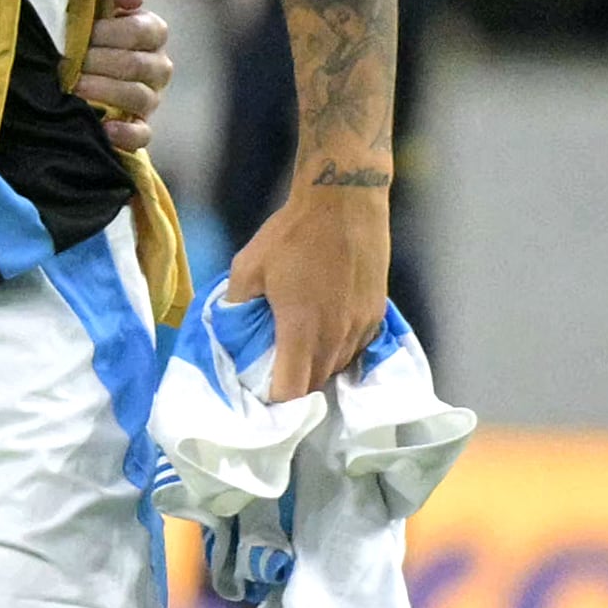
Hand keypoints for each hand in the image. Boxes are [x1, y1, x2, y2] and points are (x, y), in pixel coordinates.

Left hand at [78, 0, 171, 151]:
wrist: (71, 59)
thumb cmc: (87, 19)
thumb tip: (133, 0)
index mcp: (151, 31)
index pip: (142, 31)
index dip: (111, 32)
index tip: (83, 33)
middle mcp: (157, 65)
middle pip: (137, 65)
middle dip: (100, 62)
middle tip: (68, 62)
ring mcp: (150, 97)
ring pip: (139, 97)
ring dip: (105, 92)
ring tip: (75, 87)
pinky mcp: (139, 125)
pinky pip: (143, 135)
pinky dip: (126, 134)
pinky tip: (104, 128)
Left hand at [230, 183, 390, 401]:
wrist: (344, 204)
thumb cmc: (291, 235)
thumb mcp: (247, 267)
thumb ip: (237, 305)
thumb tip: (232, 329)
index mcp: (301, 330)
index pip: (292, 391)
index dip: (274, 402)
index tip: (259, 400)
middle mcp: (336, 338)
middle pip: (315, 385)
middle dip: (293, 391)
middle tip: (271, 382)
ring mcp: (361, 329)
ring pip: (336, 368)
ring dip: (315, 370)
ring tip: (293, 360)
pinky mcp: (376, 317)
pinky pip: (354, 350)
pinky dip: (335, 352)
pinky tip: (320, 338)